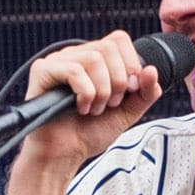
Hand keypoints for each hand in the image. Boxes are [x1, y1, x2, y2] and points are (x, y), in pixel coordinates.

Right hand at [21, 31, 163, 166]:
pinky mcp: (42, 72)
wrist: (65, 155)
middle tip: (110, 104)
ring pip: (93, 58)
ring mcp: (58, 61)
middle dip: (118, 81)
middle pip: (108, 47)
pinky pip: (74, 70)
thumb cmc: (89, 133)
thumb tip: (151, 70)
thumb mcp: (127, 112)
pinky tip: (81, 108)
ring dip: (102, 90)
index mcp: (95, 59)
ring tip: (95, 109)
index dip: (131, 64)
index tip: (130, 91)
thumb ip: (145, 92)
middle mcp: (76, 55)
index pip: (119, 39)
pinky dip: (86, 94)